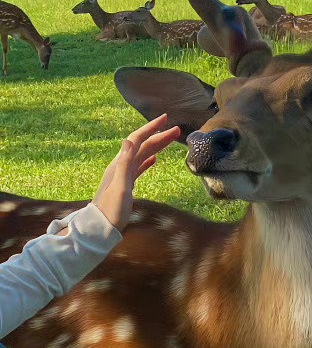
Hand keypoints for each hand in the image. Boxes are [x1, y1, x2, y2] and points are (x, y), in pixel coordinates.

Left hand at [93, 115, 180, 230]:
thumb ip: (125, 164)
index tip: (165, 118)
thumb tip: (128, 140)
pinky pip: (139, 167)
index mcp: (120, 165)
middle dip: (159, 136)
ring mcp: (123, 175)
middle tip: (176, 130)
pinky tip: (154, 159)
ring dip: (156, 146)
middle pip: (142, 146)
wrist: (99, 228)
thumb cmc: (110, 211)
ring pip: (142, 155)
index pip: (137, 140)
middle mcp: (121, 166)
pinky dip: (148, 160)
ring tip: (170, 140)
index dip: (151, 128)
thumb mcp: (120, 188)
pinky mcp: (126, 184)